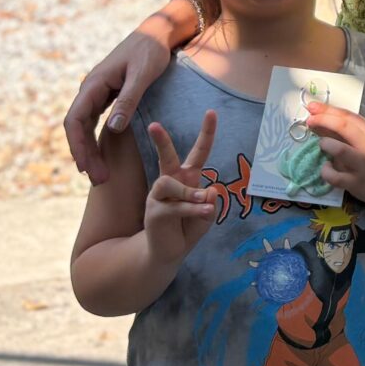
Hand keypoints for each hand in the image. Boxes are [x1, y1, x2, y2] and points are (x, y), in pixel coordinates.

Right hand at [66, 30, 174, 183]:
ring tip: (98, 174)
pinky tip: (100, 156)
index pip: (75, 120)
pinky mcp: (106, 95)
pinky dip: (95, 140)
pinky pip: (94, 122)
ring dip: (89, 150)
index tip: (86, 167)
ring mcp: (97, 92)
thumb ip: (128, 100)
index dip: (78, 145)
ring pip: (85, 127)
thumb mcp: (142, 75)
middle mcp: (90, 89)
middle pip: (77, 127)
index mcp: (93, 84)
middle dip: (84, 154)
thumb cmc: (150, 51)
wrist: (156, 34)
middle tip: (97, 179)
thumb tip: (113, 128)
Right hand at [142, 111, 217, 264]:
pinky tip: (205, 211)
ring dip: (190, 194)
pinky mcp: (155, 212)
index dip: (206, 132)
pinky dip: (192, 209)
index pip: (198, 152)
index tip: (211, 112)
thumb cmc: (187, 228)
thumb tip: (210, 190)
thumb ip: (210, 203)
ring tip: (204, 205)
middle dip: (160, 141)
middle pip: (166, 157)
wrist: (168, 253)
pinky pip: (175, 206)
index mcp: (188, 178)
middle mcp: (172, 183)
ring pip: (171, 185)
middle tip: (153, 126)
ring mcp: (160, 197)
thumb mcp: (206, 216)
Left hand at [303, 102, 364, 215]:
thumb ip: (347, 132)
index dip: (328, 110)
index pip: (349, 116)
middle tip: (310, 121)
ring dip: (326, 143)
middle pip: (344, 127)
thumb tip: (320, 120)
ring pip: (340, 150)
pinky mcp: (355, 184)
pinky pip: (335, 177)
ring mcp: (362, 166)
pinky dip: (326, 171)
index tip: (312, 106)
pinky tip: (326, 168)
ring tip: (322, 144)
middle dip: (323, 120)